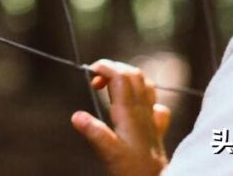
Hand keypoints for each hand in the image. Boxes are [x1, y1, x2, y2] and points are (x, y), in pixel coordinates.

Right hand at [70, 59, 170, 175]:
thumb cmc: (132, 170)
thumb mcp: (109, 152)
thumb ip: (94, 132)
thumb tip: (76, 115)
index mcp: (129, 112)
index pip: (120, 76)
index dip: (105, 67)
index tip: (90, 71)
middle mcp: (142, 111)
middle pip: (134, 75)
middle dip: (114, 69)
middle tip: (96, 81)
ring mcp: (151, 119)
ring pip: (146, 85)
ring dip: (129, 78)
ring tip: (113, 87)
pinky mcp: (156, 130)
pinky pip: (156, 106)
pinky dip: (145, 99)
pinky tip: (137, 107)